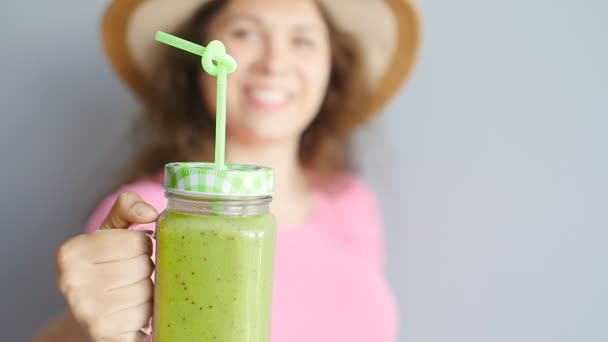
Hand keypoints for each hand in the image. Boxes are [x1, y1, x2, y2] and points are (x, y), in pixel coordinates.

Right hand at [56, 192, 157, 341]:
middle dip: (146, 270)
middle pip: (144, 267)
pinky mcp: (104, 334)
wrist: (81, 322)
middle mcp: (72, 282)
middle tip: (131, 276)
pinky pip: (146, 317)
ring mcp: (86, 312)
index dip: (143, 246)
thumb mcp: (108, 234)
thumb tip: (150, 212)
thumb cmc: (101, 271)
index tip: (132, 253)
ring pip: (147, 292)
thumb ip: (127, 209)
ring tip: (129, 294)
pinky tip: (129, 313)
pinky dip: (145, 315)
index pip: (137, 242)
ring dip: (147, 293)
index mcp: (71, 252)